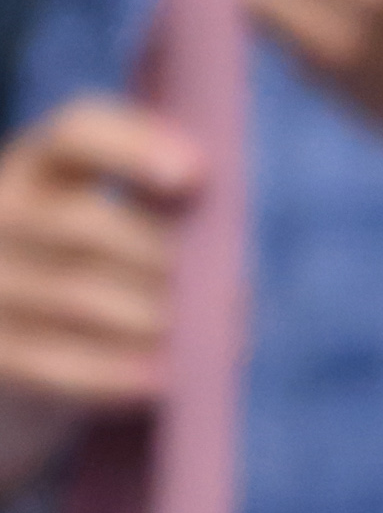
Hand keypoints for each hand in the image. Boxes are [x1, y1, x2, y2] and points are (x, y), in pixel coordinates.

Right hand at [0, 93, 200, 490]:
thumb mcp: (120, 243)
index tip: (197, 171)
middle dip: (155, 255)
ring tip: (193, 337)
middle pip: (85, 222)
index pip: (78, 135)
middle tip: (209, 290)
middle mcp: (2, 212)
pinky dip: (119, 372)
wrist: (25, 357)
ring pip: (77, 294)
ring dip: (147, 316)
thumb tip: (230, 286)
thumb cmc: (97, 288)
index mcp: (38, 168)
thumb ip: (168, 235)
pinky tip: (162, 377)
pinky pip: (60, 363)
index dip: (134, 145)